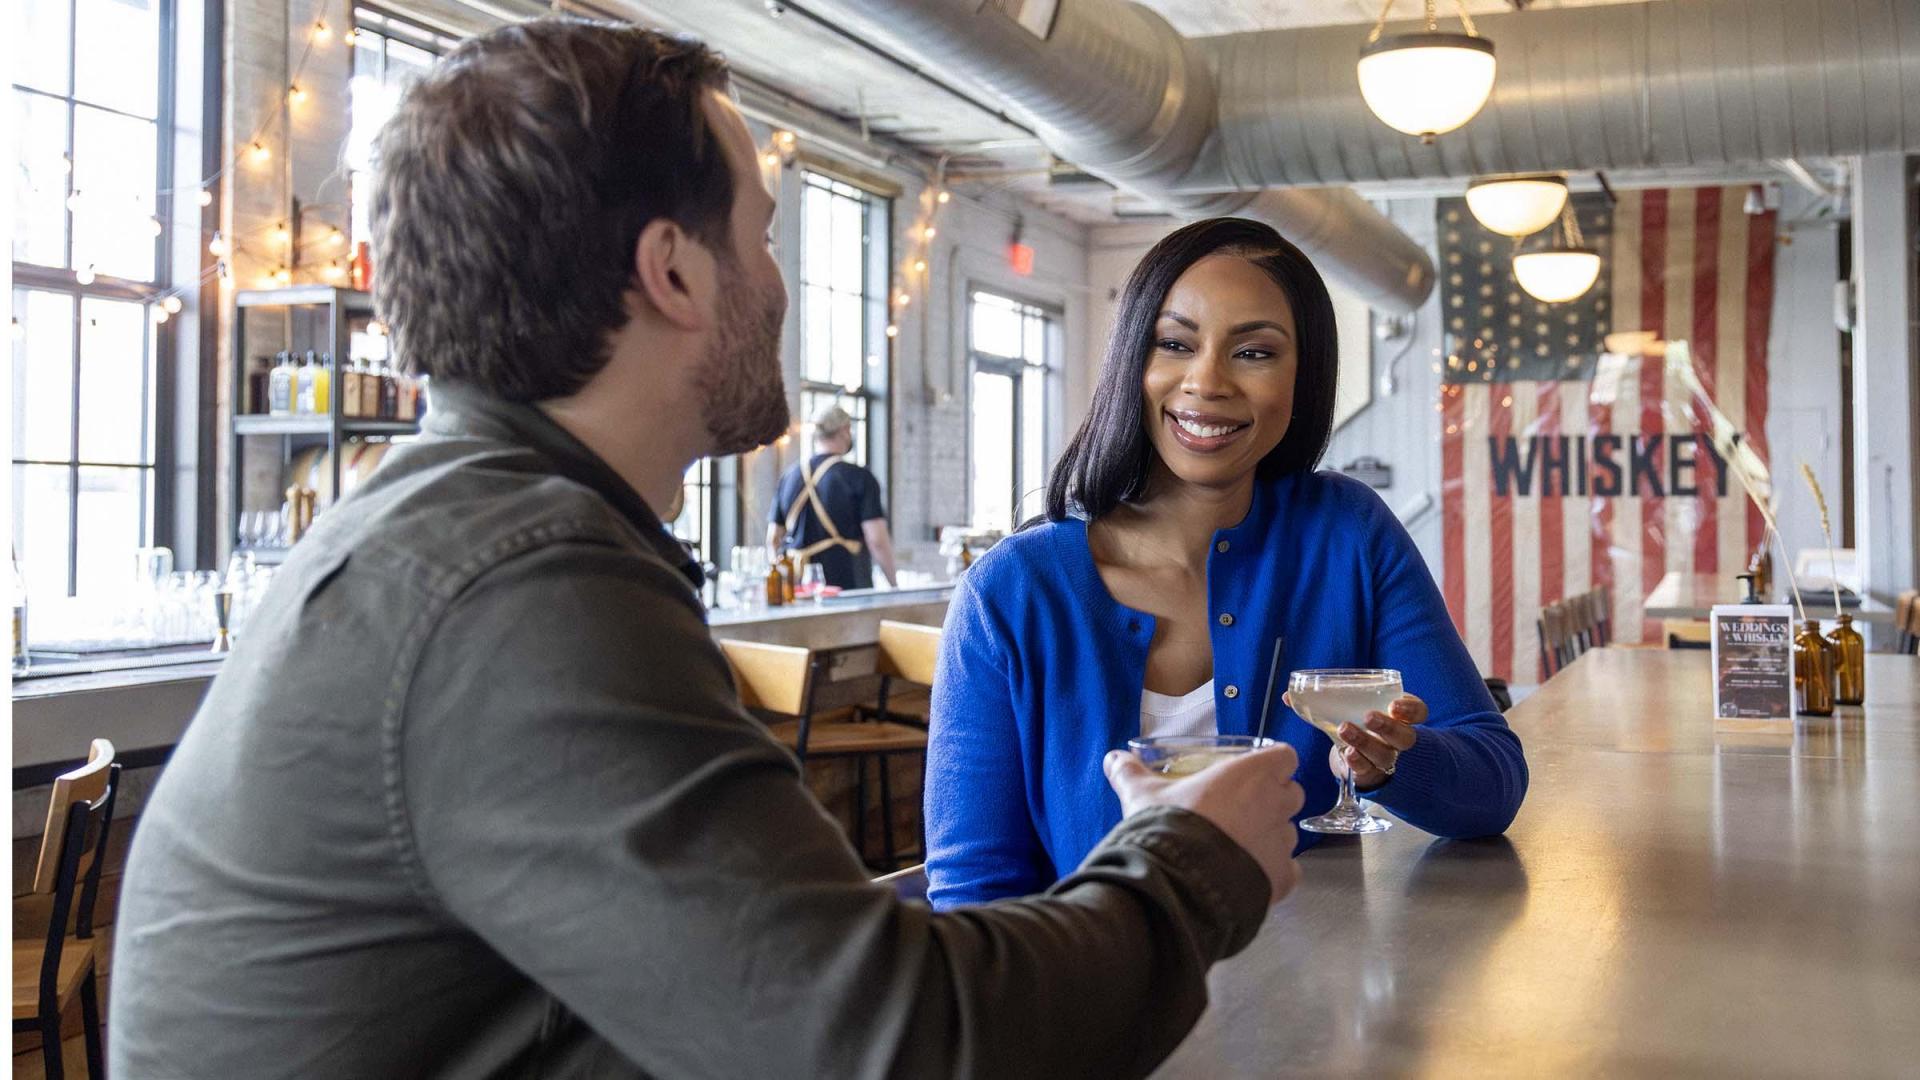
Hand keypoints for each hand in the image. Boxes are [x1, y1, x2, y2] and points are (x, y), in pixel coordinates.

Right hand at [1103, 744, 1303, 904]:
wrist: (1179, 882)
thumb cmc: (1169, 826)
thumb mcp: (1143, 795)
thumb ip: (1131, 774)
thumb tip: (1112, 759)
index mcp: (1251, 774)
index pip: (1285, 757)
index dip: (1273, 764)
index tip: (1255, 771)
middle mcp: (1275, 804)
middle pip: (1292, 794)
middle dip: (1273, 799)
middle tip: (1242, 809)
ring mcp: (1281, 843)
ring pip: (1288, 833)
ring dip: (1270, 836)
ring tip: (1237, 847)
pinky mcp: (1282, 878)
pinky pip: (1288, 870)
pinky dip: (1273, 872)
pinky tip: (1247, 875)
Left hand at [1325, 693, 1425, 789]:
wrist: (1354, 754)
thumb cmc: (1360, 720)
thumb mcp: (1364, 704)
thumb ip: (1355, 694)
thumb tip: (1322, 685)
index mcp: (1402, 718)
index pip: (1419, 712)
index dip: (1411, 710)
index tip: (1394, 705)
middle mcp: (1399, 740)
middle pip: (1405, 737)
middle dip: (1388, 727)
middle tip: (1369, 717)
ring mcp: (1385, 758)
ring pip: (1384, 755)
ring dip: (1364, 742)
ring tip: (1345, 728)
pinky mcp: (1368, 773)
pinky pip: (1366, 770)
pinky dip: (1357, 761)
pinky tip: (1348, 752)